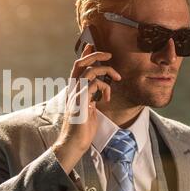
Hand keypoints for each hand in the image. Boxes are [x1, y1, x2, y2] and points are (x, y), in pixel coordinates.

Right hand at [52, 44, 121, 173]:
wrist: (73, 144)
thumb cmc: (82, 130)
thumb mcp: (89, 109)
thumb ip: (92, 97)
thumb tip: (100, 89)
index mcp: (74, 91)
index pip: (78, 68)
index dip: (85, 55)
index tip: (92, 46)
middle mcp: (73, 90)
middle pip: (80, 64)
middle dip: (95, 55)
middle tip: (109, 54)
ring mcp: (75, 95)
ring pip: (89, 71)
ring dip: (106, 71)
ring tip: (117, 78)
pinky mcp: (81, 101)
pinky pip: (94, 84)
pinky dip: (105, 88)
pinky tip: (107, 99)